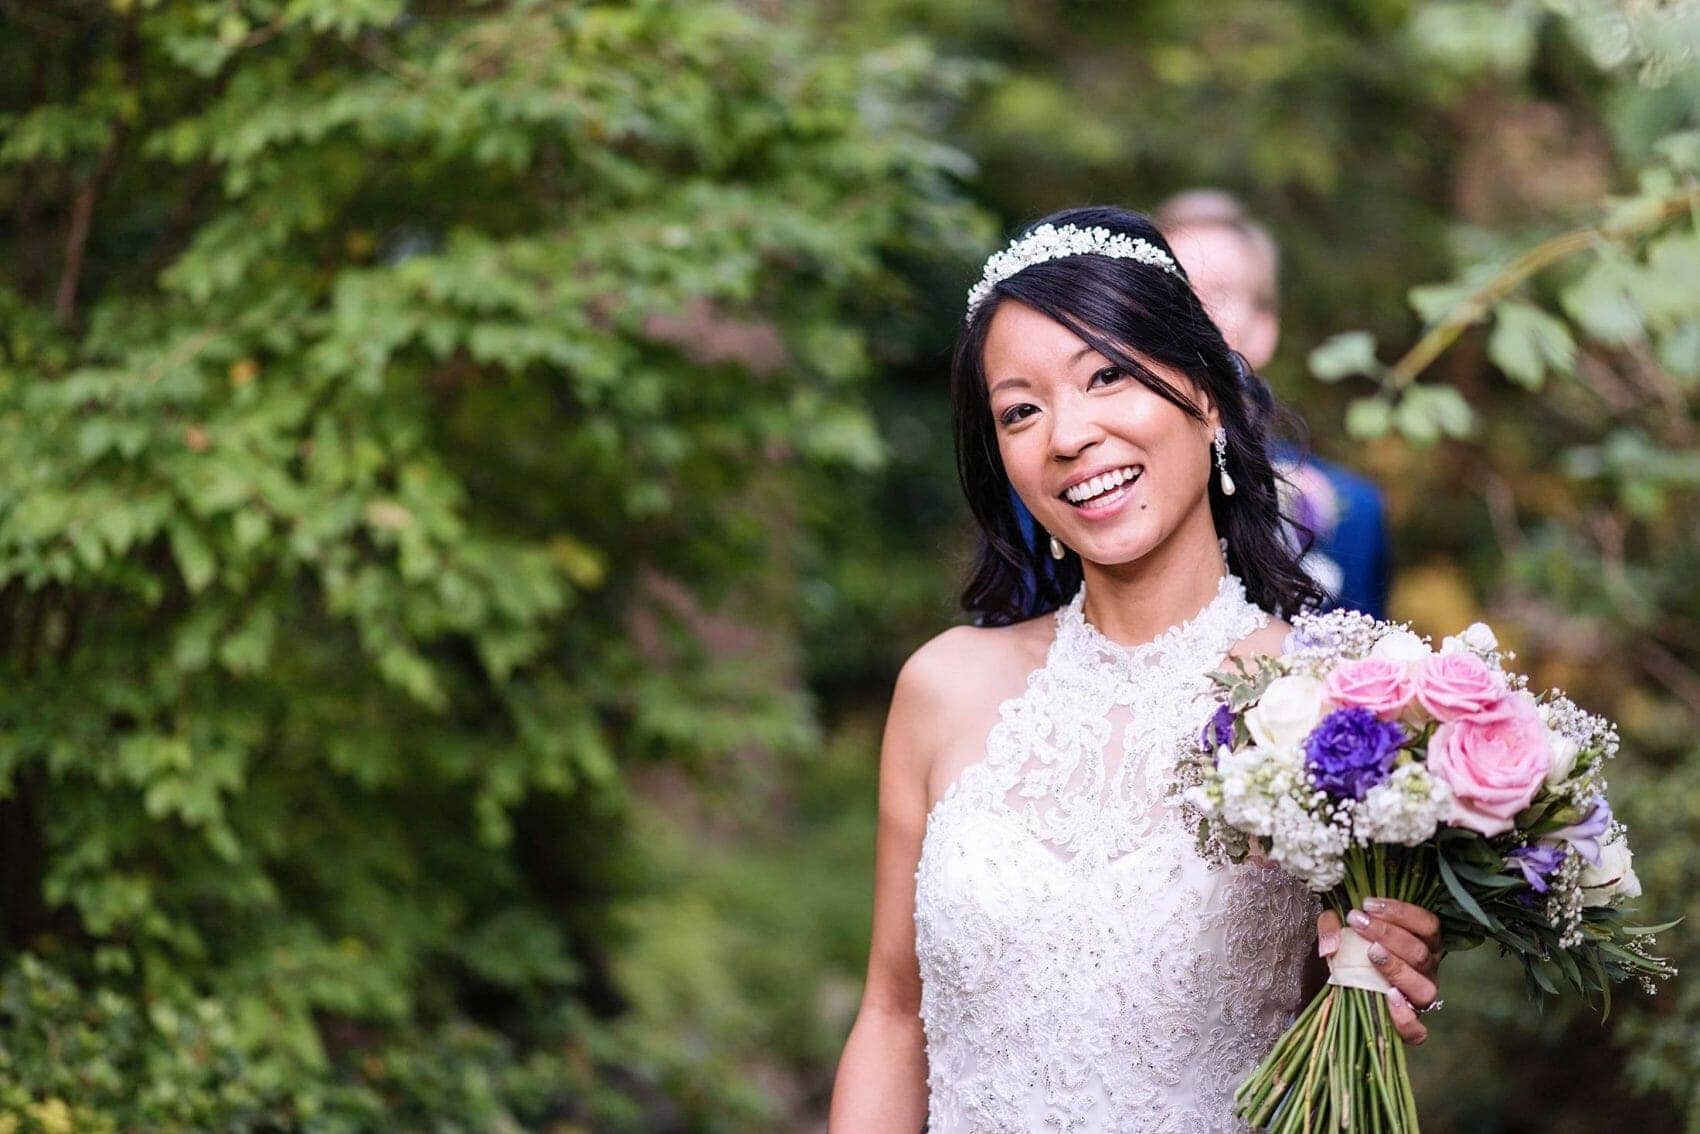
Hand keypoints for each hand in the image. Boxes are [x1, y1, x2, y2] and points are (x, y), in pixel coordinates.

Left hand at [1316, 897, 1443, 1045]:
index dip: (1401, 912)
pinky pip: (1417, 1029)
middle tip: (1358, 922)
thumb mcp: (1341, 933)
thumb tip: (1330, 944)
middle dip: (1388, 933)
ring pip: (1424, 987)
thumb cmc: (1351, 955)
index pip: (1427, 924)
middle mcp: (1428, 971)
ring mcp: (1420, 1000)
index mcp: (1422, 944)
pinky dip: (1405, 1016)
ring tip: (1371, 953)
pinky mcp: (1410, 1027)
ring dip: (1398, 967)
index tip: (1367, 904)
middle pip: (1420, 952)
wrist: (1340, 992)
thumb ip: (1332, 926)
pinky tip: (1389, 997)